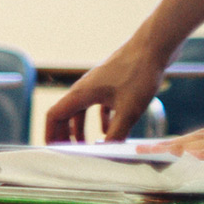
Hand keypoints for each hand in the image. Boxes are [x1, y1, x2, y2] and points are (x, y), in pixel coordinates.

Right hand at [45, 45, 167, 142]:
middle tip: (71, 153)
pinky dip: (101, 119)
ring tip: (90, 145)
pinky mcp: (111, 84)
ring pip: (82, 111)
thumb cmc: (138, 74)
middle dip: (66, 135)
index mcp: (80, 94)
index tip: (52, 151)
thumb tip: (109, 155)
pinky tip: (112, 129)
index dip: (50, 134)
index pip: (54, 116)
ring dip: (83, 128)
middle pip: (66, 115)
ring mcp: (97, 85)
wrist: (153, 48)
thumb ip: (117, 134)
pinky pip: (98, 105)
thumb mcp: (129, 110)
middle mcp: (84, 89)